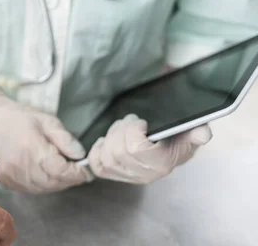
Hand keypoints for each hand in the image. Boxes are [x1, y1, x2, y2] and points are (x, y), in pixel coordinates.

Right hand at [0, 86, 90, 192]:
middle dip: (69, 179)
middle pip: (53, 182)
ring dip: (57, 183)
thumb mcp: (47, 120)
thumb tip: (80, 155)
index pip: (60, 170)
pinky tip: (45, 173)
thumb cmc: (20, 118)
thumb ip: (65, 138)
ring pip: (43, 189)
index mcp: (32, 147)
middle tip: (77, 172)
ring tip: (61, 171)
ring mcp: (11, 175)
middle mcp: (20, 165)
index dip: (76, 173)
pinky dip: (43, 185)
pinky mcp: (5, 181)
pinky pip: (30, 189)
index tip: (86, 172)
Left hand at [88, 114, 212, 183]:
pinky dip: (96, 152)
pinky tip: (105, 142)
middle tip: (130, 122)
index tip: (142, 122)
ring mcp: (128, 177)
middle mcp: (144, 174)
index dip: (132, 130)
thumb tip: (202, 134)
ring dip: (110, 137)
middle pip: (117, 151)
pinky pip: (98, 166)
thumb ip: (197, 132)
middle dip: (120, 130)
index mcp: (161, 163)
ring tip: (121, 129)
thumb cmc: (179, 139)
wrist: (172, 152)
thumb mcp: (191, 133)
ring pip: (106, 156)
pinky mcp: (115, 175)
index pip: (135, 148)